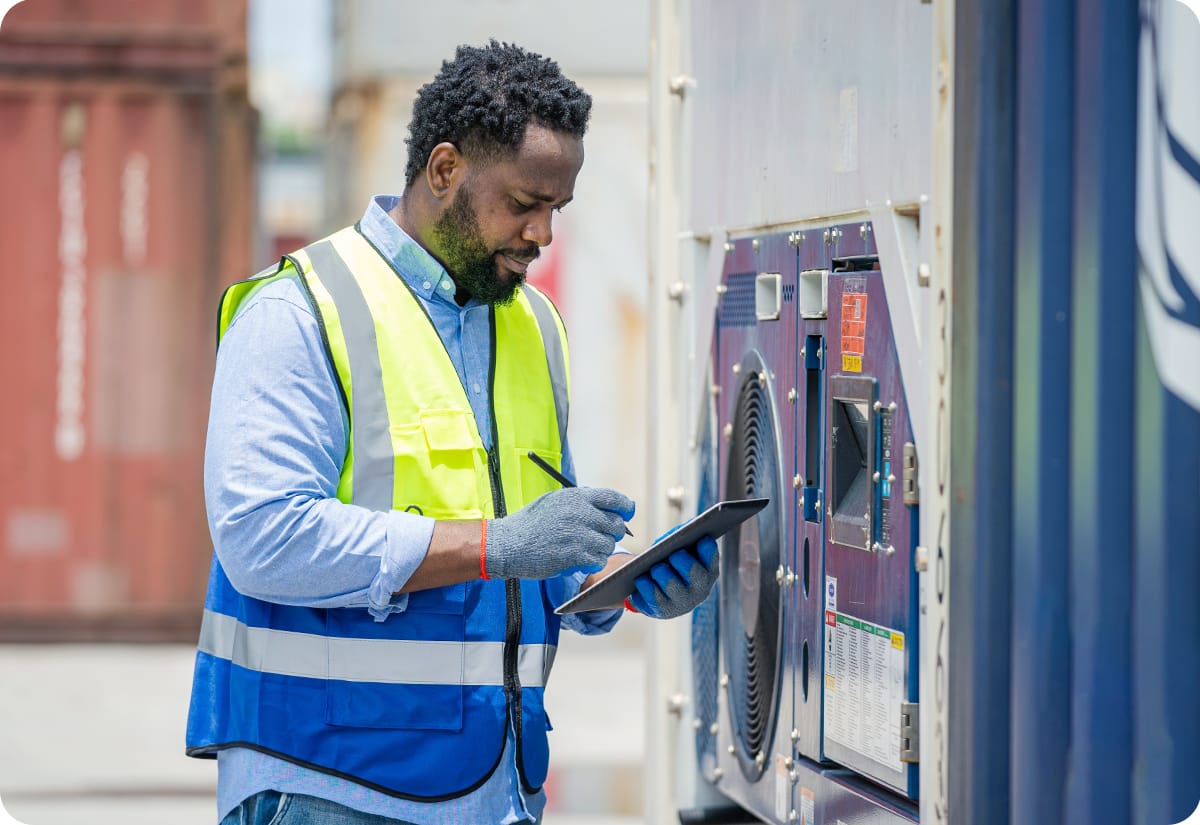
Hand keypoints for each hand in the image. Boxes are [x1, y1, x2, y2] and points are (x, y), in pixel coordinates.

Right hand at [485, 487, 634, 579]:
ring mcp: (578, 534)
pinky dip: (593, 563)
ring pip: (609, 544)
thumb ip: (580, 502)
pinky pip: (598, 560)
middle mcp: (580, 512)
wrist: (507, 544)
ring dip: (600, 550)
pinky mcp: (574, 554)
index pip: (614, 499)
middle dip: (612, 533)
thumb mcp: (554, 502)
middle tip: (599, 538)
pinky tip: (580, 561)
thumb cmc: (530, 524)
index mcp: (577, 497)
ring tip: (584, 551)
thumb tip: (609, 507)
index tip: (625, 515)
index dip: (625, 508)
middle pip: (616, 524)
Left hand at [628, 535, 718, 618]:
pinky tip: (641, 579)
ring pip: (673, 588)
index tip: (703, 539)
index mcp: (707, 571)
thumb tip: (678, 532)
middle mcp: (699, 589)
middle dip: (686, 564)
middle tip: (675, 554)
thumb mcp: (679, 551)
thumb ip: (681, 539)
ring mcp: (682, 603)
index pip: (711, 559)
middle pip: (694, 574)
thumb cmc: (673, 565)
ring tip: (656, 568)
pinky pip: (654, 600)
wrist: (661, 593)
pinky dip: (647, 588)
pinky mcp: (663, 611)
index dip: (708, 550)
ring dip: (664, 576)